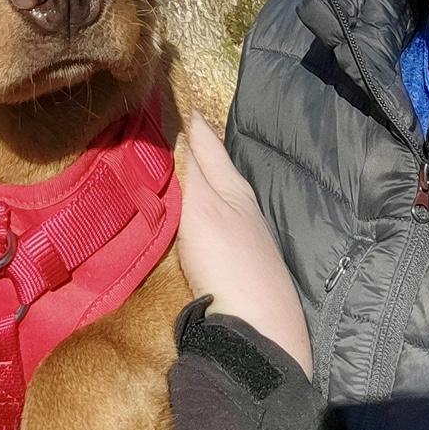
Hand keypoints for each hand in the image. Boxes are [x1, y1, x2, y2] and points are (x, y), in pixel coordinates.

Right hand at [177, 112, 311, 377]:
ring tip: (172, 167)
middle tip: (170, 129)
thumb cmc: (228, 259)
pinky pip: (209, 223)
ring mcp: (242, 237)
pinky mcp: (236, 265)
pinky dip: (196, 211)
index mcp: (235, 188)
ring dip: (195, 182)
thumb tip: (184, 128)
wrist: (257, 328)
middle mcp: (242, 208)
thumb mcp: (203, 208)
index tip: (179, 101)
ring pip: (214, 197)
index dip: (194, 126)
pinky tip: (187, 217)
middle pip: (214, 171)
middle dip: (194, 152)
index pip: (209, 146)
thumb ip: (191, 172)